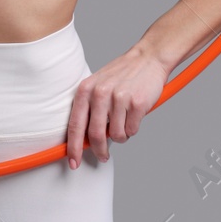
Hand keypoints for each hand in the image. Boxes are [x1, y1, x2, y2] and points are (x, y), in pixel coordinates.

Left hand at [65, 46, 170, 168]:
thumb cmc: (122, 74)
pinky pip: (132, 130)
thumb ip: (89, 108)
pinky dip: (133, 128)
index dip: (73, 147)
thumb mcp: (98, 85)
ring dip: (121, 135)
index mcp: (86, 89)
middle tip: (103, 156)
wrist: (147, 58)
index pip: (75, 124)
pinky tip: (134, 115)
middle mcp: (100, 93)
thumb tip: (83, 139)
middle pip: (95, 135)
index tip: (73, 162)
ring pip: (116, 135)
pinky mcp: (137, 103)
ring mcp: (119, 98)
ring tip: (124, 121)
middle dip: (99, 150)